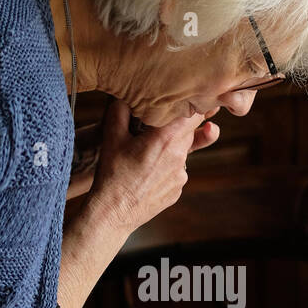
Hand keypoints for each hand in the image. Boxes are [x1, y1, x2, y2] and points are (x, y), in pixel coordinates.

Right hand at [88, 98, 218, 234]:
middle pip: (189, 131)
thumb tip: (125, 95)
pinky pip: (177, 170)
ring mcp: (182, 175)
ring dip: (170, 147)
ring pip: (182, 151)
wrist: (113, 213)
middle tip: (155, 126)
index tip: (183, 102)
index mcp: (167, 138)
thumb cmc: (112, 174)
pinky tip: (146, 173)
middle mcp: (180, 156)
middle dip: (176, 126)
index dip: (191, 105)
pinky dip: (166, 167)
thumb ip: (121, 110)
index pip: (195, 112)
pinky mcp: (178, 189)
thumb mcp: (112, 137)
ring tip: (145, 155)